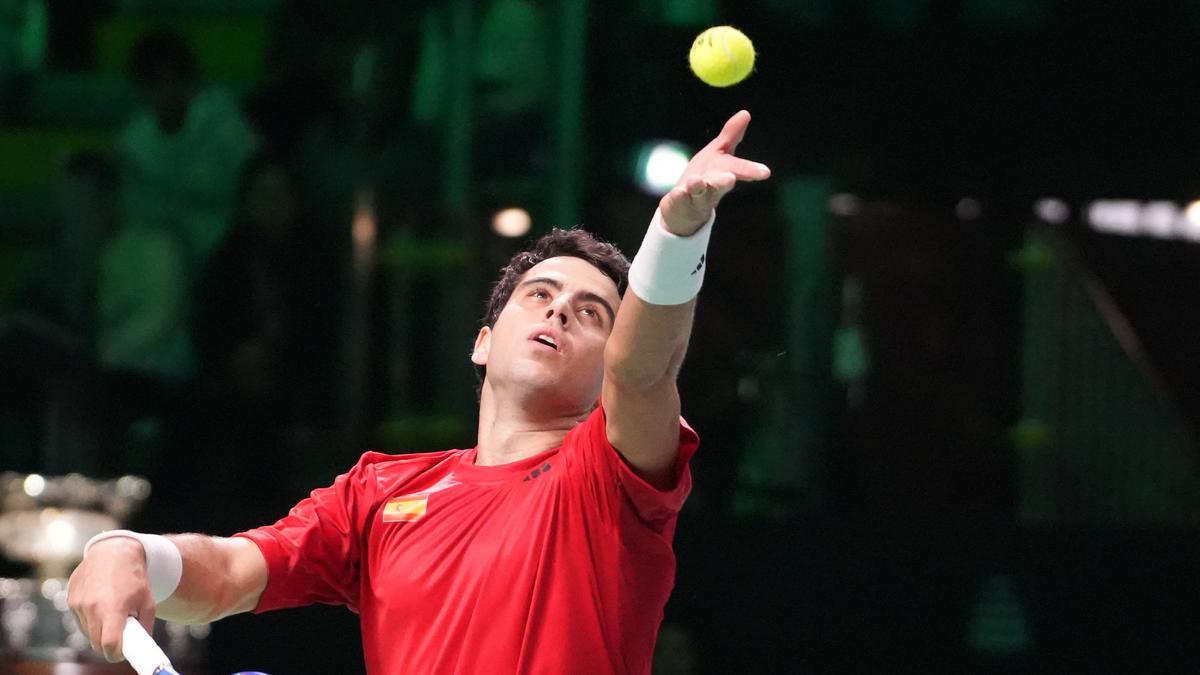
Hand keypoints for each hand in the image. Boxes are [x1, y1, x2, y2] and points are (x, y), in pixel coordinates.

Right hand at [67, 537, 156, 662]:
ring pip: (87, 631)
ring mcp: (78, 603)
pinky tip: (100, 603)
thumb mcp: (148, 601)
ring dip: (98, 629)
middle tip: (120, 633)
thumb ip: (145, 625)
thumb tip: (141, 645)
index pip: (108, 644)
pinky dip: (90, 618)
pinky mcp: (70, 599)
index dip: (115, 653)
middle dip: (108, 642)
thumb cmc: (134, 577)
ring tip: (112, 611)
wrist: (114, 552)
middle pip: (96, 642)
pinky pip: (80, 619)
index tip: (121, 653)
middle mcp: (92, 607)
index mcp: (113, 608)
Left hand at [659, 110, 770, 235]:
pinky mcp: (679, 203)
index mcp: (724, 173)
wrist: (685, 208)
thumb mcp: (719, 153)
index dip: (751, 170)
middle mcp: (712, 187)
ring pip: (699, 193)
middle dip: (723, 181)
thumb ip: (731, 135)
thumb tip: (746, 113)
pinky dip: (679, 196)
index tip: (765, 172)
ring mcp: (695, 197)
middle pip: (718, 184)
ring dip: (698, 186)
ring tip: (696, 180)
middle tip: (729, 179)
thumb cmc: (707, 176)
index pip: (738, 170)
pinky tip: (678, 192)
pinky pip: (679, 201)